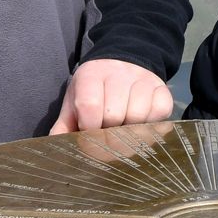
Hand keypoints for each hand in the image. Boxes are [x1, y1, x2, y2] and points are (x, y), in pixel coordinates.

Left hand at [49, 58, 172, 133]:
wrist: (121, 67)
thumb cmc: (94, 92)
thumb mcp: (74, 104)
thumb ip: (64, 126)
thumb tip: (54, 149)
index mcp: (90, 75)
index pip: (90, 107)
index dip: (89, 127)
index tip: (89, 133)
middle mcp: (117, 73)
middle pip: (115, 115)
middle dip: (109, 133)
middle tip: (107, 134)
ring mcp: (142, 79)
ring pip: (138, 116)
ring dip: (130, 131)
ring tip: (123, 128)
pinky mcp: (162, 88)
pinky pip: (160, 113)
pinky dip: (151, 124)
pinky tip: (141, 123)